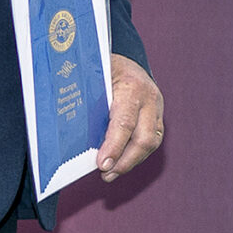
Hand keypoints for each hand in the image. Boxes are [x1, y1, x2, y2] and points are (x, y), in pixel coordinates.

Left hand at [100, 54, 163, 180]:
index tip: (101, 165)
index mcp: (131, 86)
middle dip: (125, 161)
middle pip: (144, 139)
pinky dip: (136, 154)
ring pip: (151, 143)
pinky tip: (121, 162)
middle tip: (106, 174)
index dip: (113, 147)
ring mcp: (157, 108)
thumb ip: (88, 102)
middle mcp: (150, 98)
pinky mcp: (159, 117)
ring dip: (131, 162)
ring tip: (111, 174)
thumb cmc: (103, 67)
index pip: (125, 123)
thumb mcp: (93, 78)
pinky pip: (152, 141)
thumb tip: (73, 134)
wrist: (126, 58)